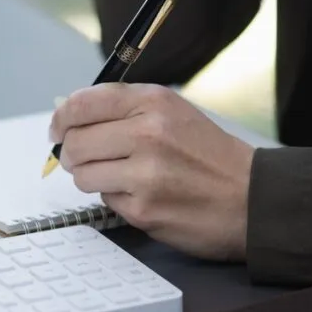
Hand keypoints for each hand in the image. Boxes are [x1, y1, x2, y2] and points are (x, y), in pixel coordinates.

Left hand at [49, 83, 254, 260]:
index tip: (57, 128)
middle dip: (71, 152)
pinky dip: (116, 198)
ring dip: (92, 177)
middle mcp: (148, 133)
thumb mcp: (172, 113)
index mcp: (153, 102)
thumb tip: (68, 114)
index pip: (82, 103)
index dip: (61, 118)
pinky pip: (105, 199)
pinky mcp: (143, 209)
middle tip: (82, 158)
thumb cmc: (210, 156)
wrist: (254, 199)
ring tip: (120, 176)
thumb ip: (123, 109)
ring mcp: (145, 173)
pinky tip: (142, 194)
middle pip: (75, 141)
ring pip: (82, 174)